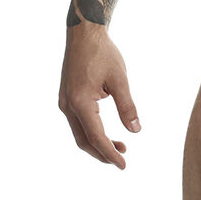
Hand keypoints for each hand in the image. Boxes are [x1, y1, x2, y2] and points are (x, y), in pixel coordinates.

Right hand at [58, 22, 140, 168]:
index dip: (110, 153)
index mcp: (80, 103)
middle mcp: (68, 106)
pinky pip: (77, 122)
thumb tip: (135, 131)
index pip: (96, 137)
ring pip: (79, 133)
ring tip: (120, 146)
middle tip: (122, 159)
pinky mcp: (66, 98)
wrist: (83, 34)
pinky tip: (106, 131)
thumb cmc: (103, 53)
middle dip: (102, 153)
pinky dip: (91, 131)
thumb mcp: (119, 80)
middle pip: (84, 141)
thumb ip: (127, 106)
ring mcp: (64, 102)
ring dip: (97, 143)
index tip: (123, 165)